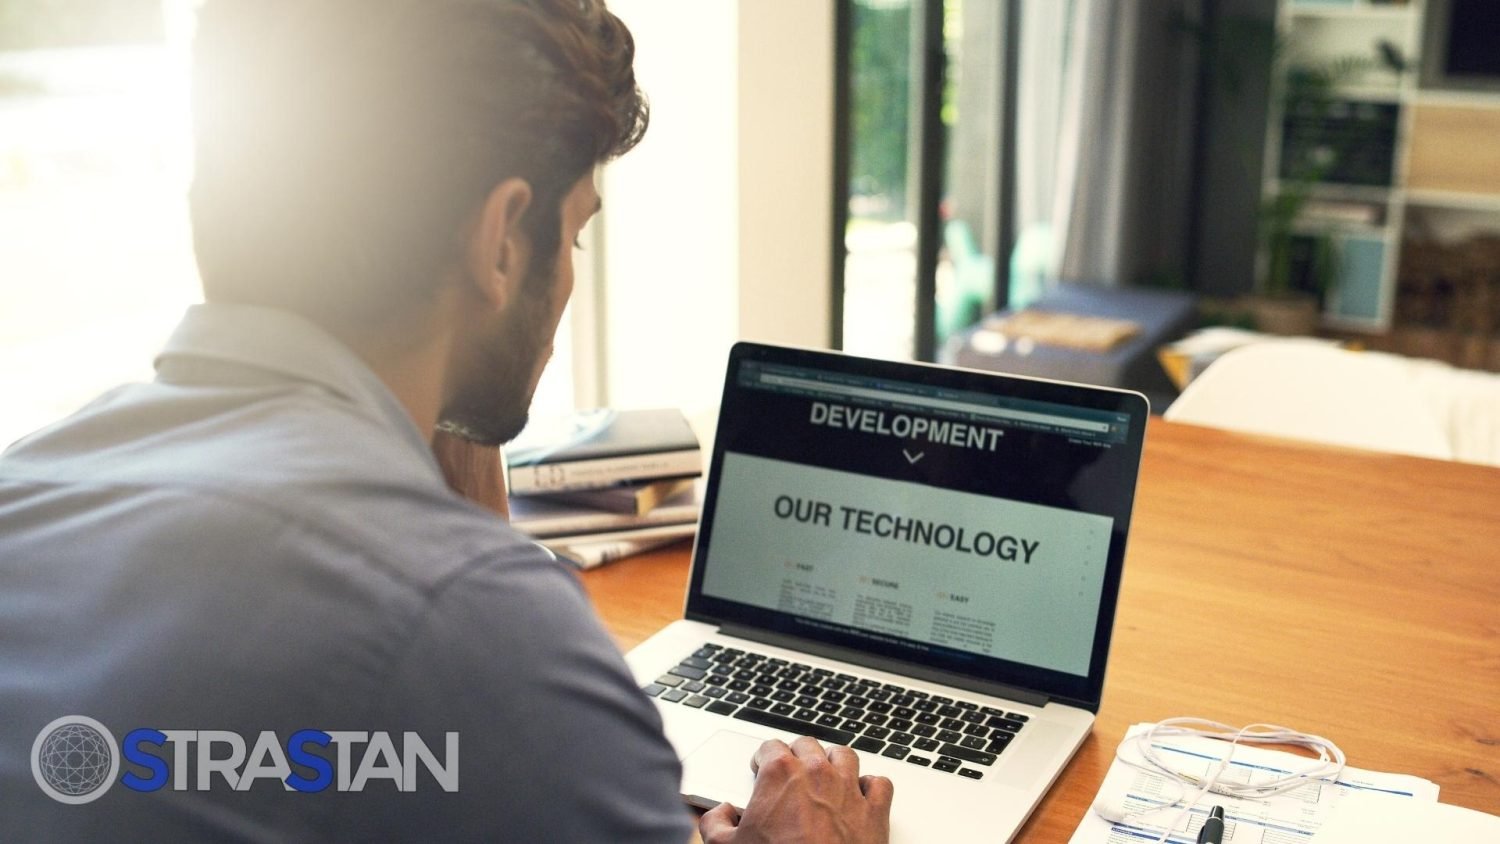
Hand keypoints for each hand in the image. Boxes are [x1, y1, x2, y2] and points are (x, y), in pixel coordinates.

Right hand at [698, 736, 893, 843]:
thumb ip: (715, 823)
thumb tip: (720, 814)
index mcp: (780, 774)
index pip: (770, 747)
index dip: (763, 758)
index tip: (761, 769)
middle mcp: (817, 773)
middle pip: (807, 745)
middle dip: (797, 755)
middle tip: (790, 773)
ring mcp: (849, 789)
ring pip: (844, 756)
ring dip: (833, 762)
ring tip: (825, 776)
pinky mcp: (875, 811)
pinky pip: (880, 784)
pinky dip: (871, 787)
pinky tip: (861, 796)